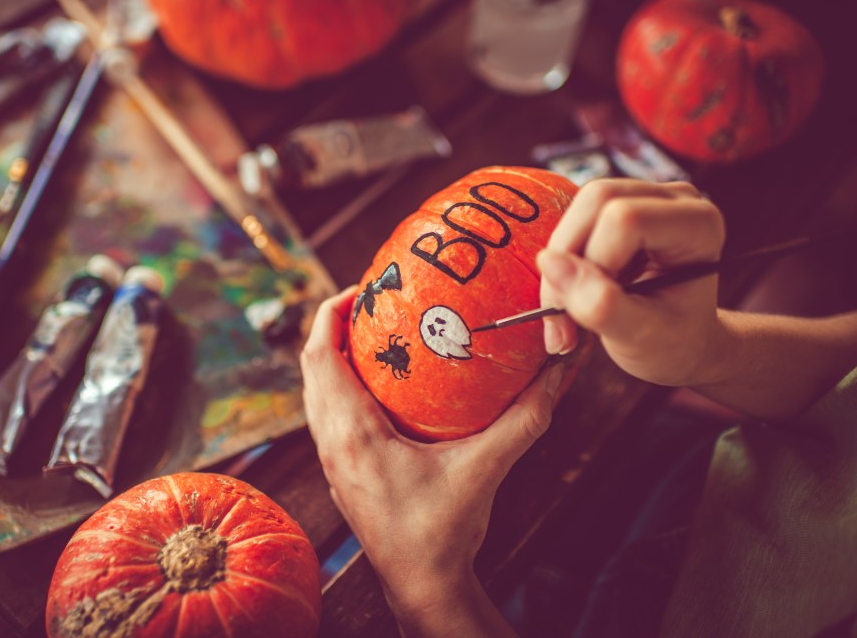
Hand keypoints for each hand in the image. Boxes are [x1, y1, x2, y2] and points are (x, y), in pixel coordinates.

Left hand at [301, 288, 564, 636]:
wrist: (422, 587)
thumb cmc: (445, 533)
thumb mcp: (487, 468)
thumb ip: (525, 417)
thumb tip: (561, 369)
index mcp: (353, 434)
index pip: (320, 356)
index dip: (330, 312)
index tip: (362, 287)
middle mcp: (332, 443)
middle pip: (312, 367)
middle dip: (333, 326)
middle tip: (374, 302)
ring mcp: (332, 461)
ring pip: (316, 392)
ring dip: (334, 357)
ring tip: (375, 333)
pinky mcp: (342, 472)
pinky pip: (328, 415)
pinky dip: (342, 386)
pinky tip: (383, 385)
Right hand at [538, 178, 725, 386]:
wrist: (680, 342)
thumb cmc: (672, 341)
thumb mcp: (639, 337)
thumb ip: (599, 303)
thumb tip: (548, 262)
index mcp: (698, 225)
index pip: (626, 219)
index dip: (597, 261)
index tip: (600, 306)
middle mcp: (674, 200)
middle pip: (598, 199)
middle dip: (569, 255)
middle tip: (568, 307)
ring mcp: (645, 197)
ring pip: (579, 206)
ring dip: (561, 259)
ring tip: (569, 305)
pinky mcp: (619, 204)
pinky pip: (574, 219)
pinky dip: (561, 260)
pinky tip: (573, 291)